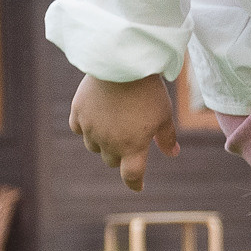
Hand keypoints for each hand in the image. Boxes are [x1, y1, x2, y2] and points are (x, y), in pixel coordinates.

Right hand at [70, 74, 177, 192]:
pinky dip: (86, 126)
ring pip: (93, 146)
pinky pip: (78, 128)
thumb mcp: (164, 115)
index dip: (135, 183)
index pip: (131, 176)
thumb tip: (173, 154)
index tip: (138, 186)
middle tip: (128, 137)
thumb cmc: (148, 91)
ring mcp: (90, 130)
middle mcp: (109, 143)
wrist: (122, 64)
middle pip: (112, 160)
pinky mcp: (77, 114)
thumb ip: (167, 137)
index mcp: (133, 147)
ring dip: (103, 141)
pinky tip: (95, 115)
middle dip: (120, 154)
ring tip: (113, 121)